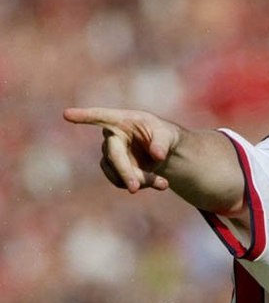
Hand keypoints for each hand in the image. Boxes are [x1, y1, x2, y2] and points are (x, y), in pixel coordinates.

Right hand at [63, 107, 178, 192]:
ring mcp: (111, 156)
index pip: (101, 116)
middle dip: (125, 172)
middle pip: (114, 156)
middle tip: (134, 189)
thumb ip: (162, 143)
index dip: (84, 116)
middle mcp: (112, 138)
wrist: (162, 152)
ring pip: (120, 174)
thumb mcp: (168, 135)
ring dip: (141, 181)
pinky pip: (124, 182)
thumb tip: (157, 156)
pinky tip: (161, 184)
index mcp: (121, 121)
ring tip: (163, 183)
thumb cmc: (163, 135)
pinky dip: (143, 185)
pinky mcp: (115, 171)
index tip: (66, 114)